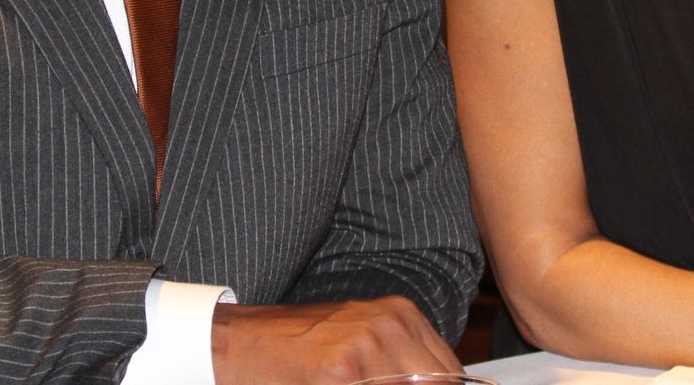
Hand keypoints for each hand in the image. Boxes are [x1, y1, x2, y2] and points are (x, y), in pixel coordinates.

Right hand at [210, 295, 461, 384]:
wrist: (241, 345)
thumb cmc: (301, 350)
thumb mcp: (361, 343)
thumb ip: (405, 366)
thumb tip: (448, 382)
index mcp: (403, 315)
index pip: (453, 377)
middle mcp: (392, 325)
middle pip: (439, 381)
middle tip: (371, 384)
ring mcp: (368, 347)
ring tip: (347, 380)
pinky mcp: (343, 372)